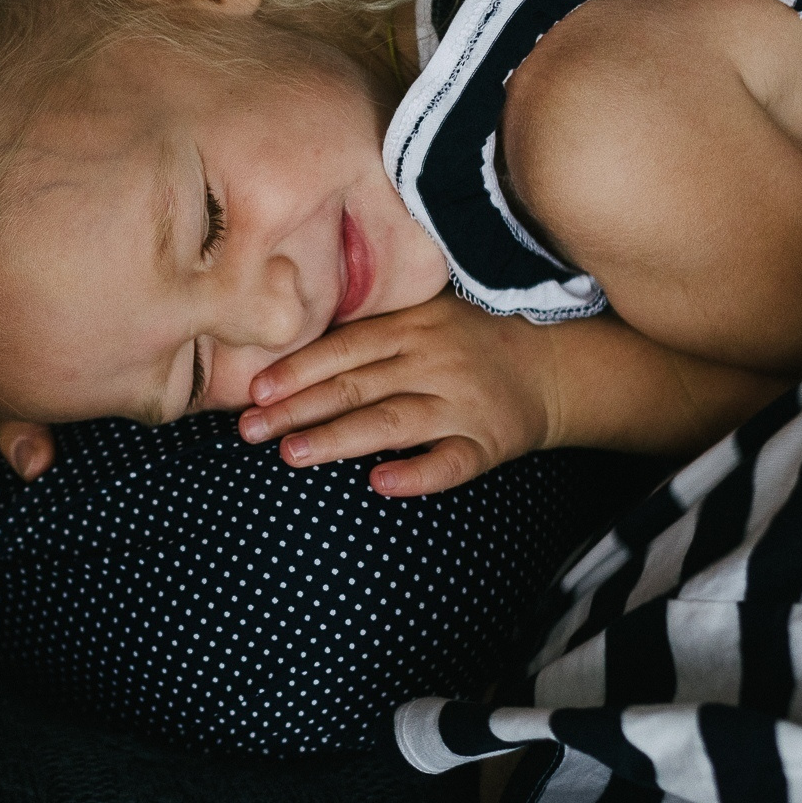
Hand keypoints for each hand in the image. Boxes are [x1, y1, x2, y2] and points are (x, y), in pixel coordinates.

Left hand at [236, 293, 556, 497]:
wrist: (550, 367)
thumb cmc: (464, 343)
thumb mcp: (422, 318)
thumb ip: (369, 332)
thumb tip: (287, 360)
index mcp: (412, 325)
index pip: (344, 348)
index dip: (298, 369)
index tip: (255, 391)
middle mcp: (435, 359)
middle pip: (356, 386)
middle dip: (298, 409)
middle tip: (250, 430)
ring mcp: (462, 402)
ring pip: (392, 422)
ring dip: (339, 439)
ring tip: (292, 455)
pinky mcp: (488, 442)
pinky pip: (450, 463)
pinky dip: (417, 474)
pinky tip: (380, 483)